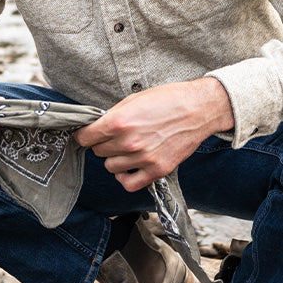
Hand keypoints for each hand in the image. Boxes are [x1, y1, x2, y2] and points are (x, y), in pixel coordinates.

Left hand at [74, 76, 233, 192]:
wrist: (198, 109)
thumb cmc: (168, 99)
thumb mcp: (134, 99)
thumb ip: (114, 115)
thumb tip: (97, 126)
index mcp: (119, 121)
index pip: (85, 137)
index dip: (84, 135)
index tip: (87, 135)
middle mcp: (128, 142)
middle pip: (98, 151)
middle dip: (102, 143)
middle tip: (114, 136)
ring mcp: (143, 158)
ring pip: (110, 167)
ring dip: (114, 159)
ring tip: (125, 149)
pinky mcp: (157, 170)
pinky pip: (129, 183)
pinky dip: (125, 177)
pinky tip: (129, 167)